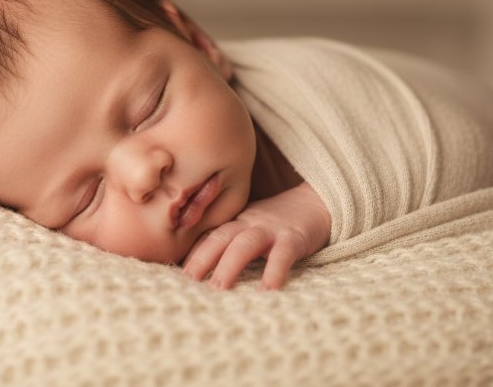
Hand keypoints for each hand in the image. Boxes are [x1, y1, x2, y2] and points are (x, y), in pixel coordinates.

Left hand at [181, 182, 330, 289]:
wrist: (317, 201)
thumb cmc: (279, 221)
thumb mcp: (250, 226)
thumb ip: (231, 241)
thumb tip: (203, 267)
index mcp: (236, 223)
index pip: (208, 237)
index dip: (191, 255)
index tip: (176, 276)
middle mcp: (249, 223)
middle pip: (219, 238)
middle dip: (201, 259)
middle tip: (187, 283)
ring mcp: (271, 229)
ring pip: (245, 244)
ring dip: (229, 265)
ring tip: (219, 289)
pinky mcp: (294, 238)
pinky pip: (282, 254)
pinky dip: (274, 271)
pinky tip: (268, 291)